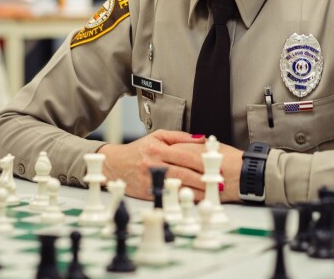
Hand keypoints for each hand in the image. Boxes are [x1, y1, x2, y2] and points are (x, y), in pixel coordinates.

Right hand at [98, 131, 243, 202]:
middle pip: (184, 173)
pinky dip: (182, 198)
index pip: (185, 156)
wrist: (114, 165)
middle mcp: (153, 164)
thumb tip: (201, 139)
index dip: (203, 162)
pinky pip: (169, 196)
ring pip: (178, 187)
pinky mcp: (147, 193)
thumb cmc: (138, 150)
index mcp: (157, 148)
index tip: (217, 166)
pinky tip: (193, 199)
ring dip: (196, 191)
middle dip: (204, 179)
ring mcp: (150, 180)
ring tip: (211, 193)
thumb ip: (180, 137)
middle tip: (219, 183)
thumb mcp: (157, 136)